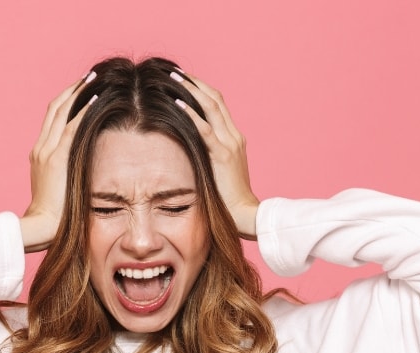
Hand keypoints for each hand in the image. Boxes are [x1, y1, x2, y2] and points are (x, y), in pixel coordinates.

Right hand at [20, 72, 96, 251]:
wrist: (40, 225)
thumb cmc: (53, 214)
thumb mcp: (58, 188)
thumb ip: (66, 174)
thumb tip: (83, 171)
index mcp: (39, 153)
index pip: (52, 119)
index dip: (66, 102)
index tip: (81, 90)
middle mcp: (41, 147)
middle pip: (54, 108)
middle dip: (72, 90)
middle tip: (88, 76)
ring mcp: (46, 151)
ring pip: (61, 111)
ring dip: (78, 92)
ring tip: (93, 78)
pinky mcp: (56, 158)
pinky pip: (72, 126)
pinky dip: (83, 109)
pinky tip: (95, 96)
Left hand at [170, 70, 259, 239]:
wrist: (245, 213)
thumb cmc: (228, 198)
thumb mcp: (220, 171)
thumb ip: (209, 157)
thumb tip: (188, 149)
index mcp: (235, 138)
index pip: (219, 106)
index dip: (202, 90)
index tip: (185, 80)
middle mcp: (234, 136)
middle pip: (215, 99)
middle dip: (195, 83)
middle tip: (176, 72)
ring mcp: (230, 144)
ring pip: (211, 107)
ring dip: (192, 90)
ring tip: (174, 78)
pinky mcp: (222, 155)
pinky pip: (205, 129)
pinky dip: (191, 113)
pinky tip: (177, 103)